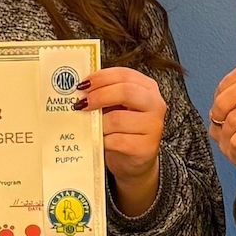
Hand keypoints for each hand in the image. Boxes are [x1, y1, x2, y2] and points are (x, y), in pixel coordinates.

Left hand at [78, 64, 166, 215]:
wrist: (134, 161)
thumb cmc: (123, 130)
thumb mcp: (117, 107)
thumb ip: (105, 95)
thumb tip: (80, 89)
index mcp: (148, 88)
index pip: (125, 74)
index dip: (101, 77)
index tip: (83, 84)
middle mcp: (155, 105)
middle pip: (126, 92)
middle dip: (99, 96)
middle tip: (81, 103)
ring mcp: (153, 127)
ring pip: (118, 119)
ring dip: (98, 123)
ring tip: (89, 126)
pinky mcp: (145, 148)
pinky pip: (117, 140)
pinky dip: (103, 140)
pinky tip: (98, 140)